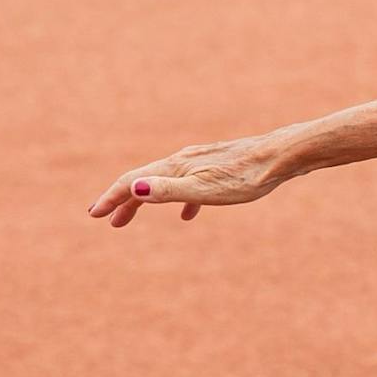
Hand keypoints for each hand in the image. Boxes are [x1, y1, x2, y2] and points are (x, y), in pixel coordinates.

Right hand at [88, 135, 285, 225]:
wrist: (282, 157)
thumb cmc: (246, 178)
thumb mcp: (206, 190)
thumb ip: (169, 191)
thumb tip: (135, 190)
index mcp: (175, 167)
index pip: (134, 182)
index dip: (111, 198)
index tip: (94, 214)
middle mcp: (183, 160)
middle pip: (143, 180)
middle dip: (121, 199)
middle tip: (105, 219)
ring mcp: (199, 162)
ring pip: (163, 181)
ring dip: (145, 200)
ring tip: (132, 217)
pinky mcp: (217, 167)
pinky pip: (188, 184)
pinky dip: (178, 199)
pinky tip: (188, 215)